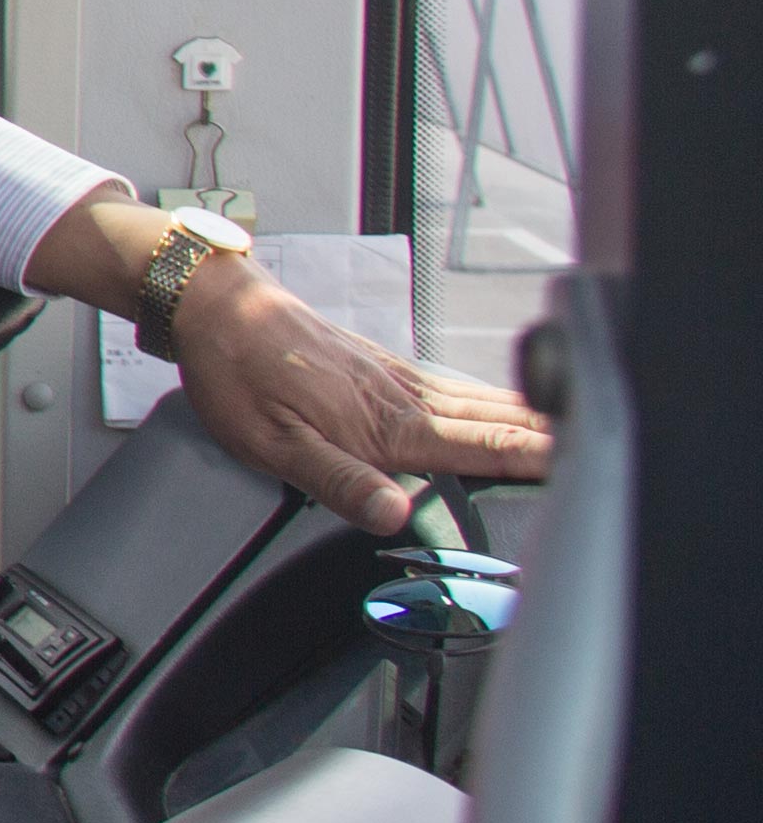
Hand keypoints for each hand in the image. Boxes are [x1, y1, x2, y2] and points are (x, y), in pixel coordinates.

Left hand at [161, 248, 550, 534]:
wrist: (216, 307)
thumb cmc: (239, 373)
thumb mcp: (275, 445)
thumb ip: (340, 482)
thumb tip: (394, 515)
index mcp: (387, 424)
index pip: (478, 444)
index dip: (532, 457)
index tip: (583, 466)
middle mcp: (402, 396)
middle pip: (494, 419)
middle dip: (548, 437)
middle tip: (606, 451)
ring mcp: (393, 377)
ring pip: (477, 399)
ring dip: (527, 416)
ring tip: (570, 431)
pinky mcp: (378, 366)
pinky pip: (450, 386)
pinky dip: (488, 398)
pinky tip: (495, 404)